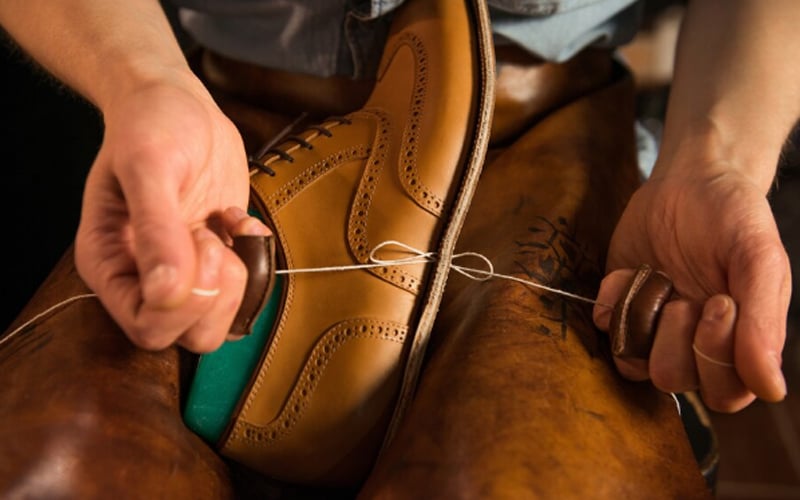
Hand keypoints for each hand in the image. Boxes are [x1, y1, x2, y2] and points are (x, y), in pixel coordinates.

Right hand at [75, 76, 268, 352]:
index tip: (195, 241)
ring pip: (221, 321)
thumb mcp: (149, 167)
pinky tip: (236, 220)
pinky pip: (247, 287)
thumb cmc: (151, 125)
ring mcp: (184, 271)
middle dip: (214, 292)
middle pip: (190, 337)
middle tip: (210, 236)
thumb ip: (156, 229)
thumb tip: (166, 291)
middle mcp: (144, 278)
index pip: (149, 330)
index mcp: (111, 266)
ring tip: (222, 229)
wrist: (176, 103)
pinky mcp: (217, 257)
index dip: (185, 303)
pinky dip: (254, 256)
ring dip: (237, 278)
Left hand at [593, 162, 790, 411]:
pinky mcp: (619, 307)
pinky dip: (613, 299)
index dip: (717, 355)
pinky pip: (605, 327)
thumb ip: (764, 323)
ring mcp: (652, 328)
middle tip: (688, 294)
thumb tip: (771, 389)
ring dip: (644, 316)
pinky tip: (633, 271)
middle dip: (676, 336)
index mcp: (738, 343)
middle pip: (673, 380)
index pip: (725, 392)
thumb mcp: (759, 259)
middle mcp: (693, 345)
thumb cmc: (734, 218)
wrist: (690, 182)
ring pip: (633, 363)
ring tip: (660, 280)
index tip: (719, 302)